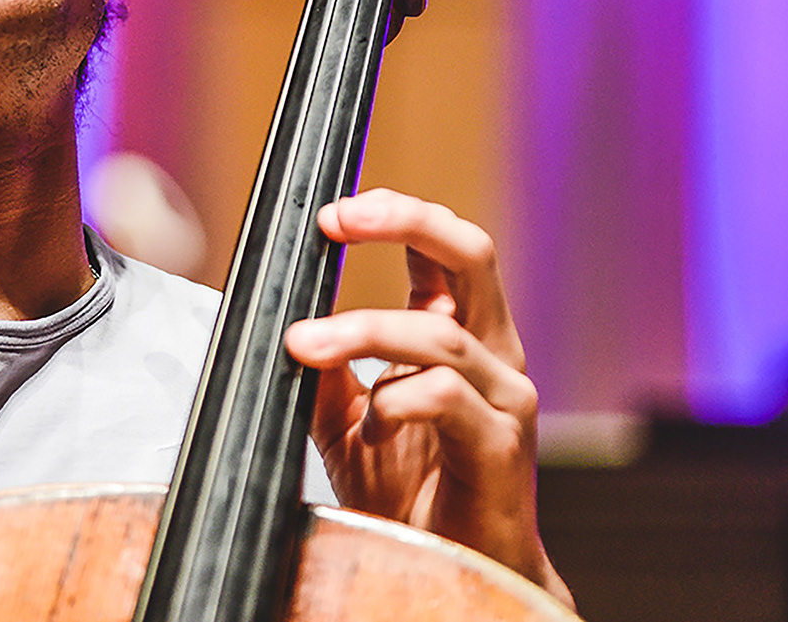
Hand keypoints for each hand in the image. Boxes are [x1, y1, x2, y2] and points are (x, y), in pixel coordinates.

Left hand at [282, 187, 572, 607]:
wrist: (457, 574)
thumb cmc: (408, 494)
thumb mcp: (346, 419)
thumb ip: (326, 370)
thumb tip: (283, 324)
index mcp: (460, 336)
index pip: (443, 249)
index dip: (394, 213)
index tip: (329, 213)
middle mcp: (493, 354)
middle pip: (472, 254)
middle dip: (404, 220)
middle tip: (336, 220)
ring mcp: (505, 398)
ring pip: (439, 333)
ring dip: (361, 330)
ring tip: (305, 344)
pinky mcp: (501, 448)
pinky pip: (446, 399)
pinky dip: (395, 402)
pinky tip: (370, 428)